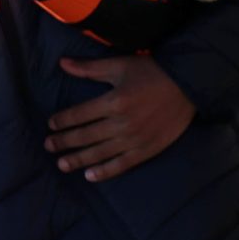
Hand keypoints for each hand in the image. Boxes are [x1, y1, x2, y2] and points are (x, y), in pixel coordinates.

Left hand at [44, 55, 195, 180]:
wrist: (189, 84)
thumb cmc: (153, 71)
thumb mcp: (120, 65)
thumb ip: (90, 68)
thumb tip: (62, 63)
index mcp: (114, 101)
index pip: (79, 115)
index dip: (62, 121)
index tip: (51, 125)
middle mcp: (121, 123)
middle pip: (85, 136)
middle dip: (64, 142)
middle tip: (49, 146)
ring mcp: (134, 139)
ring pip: (99, 153)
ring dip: (78, 160)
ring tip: (62, 164)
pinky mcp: (147, 150)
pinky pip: (121, 165)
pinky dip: (104, 172)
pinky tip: (90, 176)